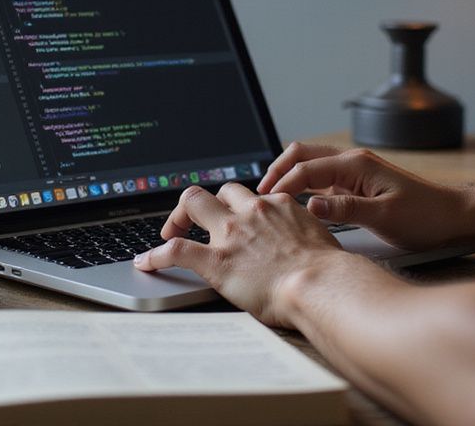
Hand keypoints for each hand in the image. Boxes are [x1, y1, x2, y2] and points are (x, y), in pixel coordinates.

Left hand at [134, 183, 355, 326]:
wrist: (320, 284)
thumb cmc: (328, 272)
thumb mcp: (321, 240)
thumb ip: (305, 236)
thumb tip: (307, 248)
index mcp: (279, 206)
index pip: (253, 196)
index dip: (241, 206)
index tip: (236, 216)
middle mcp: (252, 212)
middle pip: (220, 190)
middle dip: (207, 201)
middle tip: (196, 220)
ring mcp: (231, 233)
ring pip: (193, 202)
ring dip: (179, 215)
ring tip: (169, 231)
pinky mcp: (215, 260)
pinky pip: (175, 250)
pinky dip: (156, 255)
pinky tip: (146, 262)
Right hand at [256, 142, 465, 251]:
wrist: (453, 217)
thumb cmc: (425, 216)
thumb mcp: (385, 217)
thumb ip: (345, 210)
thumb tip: (310, 205)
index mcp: (356, 165)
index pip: (306, 169)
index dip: (282, 185)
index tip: (265, 204)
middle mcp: (353, 162)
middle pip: (302, 155)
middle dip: (277, 171)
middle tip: (259, 195)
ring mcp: (355, 172)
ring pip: (310, 165)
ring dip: (289, 176)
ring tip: (270, 199)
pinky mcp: (358, 185)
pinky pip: (323, 179)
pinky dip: (303, 186)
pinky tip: (295, 203)